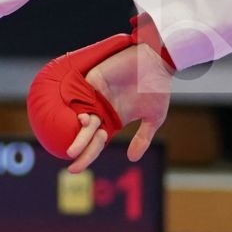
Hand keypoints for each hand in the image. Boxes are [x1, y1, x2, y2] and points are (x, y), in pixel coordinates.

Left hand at [62, 44, 173, 172]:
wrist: (159, 61)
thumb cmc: (158, 88)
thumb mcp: (154, 118)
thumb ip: (142, 138)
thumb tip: (132, 159)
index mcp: (113, 119)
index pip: (95, 141)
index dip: (86, 155)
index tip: (75, 169)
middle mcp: (101, 109)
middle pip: (86, 133)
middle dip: (79, 149)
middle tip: (71, 165)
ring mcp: (96, 95)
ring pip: (83, 117)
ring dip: (79, 134)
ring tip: (73, 150)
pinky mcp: (94, 80)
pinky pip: (82, 94)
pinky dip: (81, 108)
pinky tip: (83, 121)